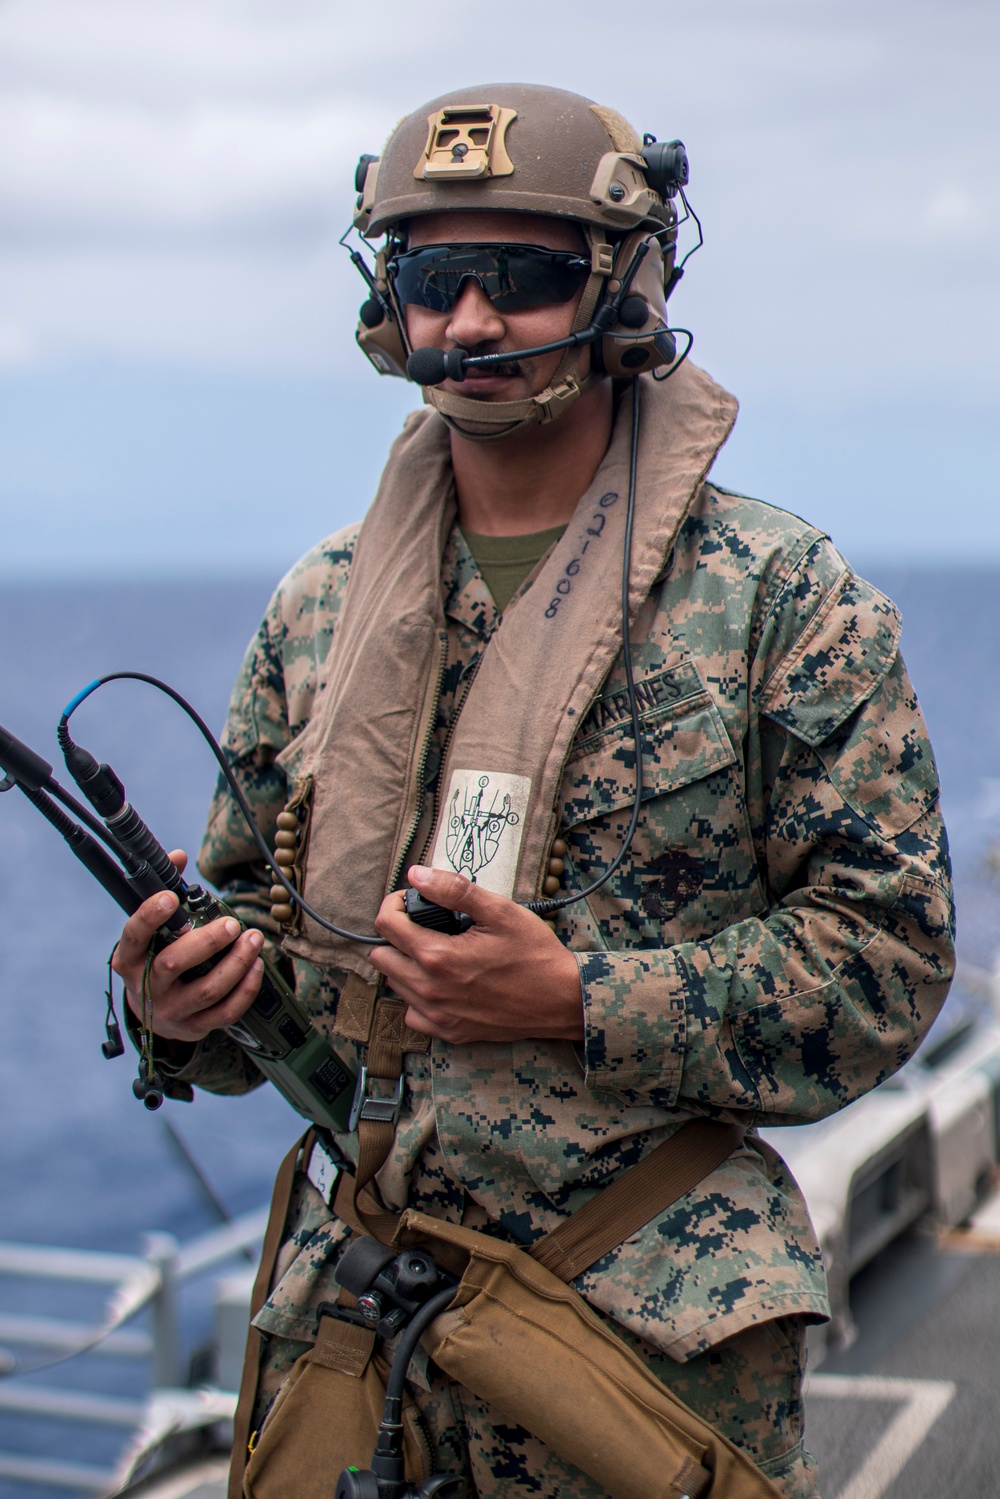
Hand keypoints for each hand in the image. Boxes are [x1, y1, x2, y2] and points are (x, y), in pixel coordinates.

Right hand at [111, 851, 264, 1042]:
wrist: (152, 1013)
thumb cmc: (154, 959)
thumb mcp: (150, 931)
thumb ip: (165, 890)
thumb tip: (178, 856)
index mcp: (130, 958)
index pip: (134, 935)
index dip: (150, 916)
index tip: (171, 897)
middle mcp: (147, 986)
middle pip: (173, 964)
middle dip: (207, 942)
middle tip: (232, 924)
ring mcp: (172, 1010)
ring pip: (206, 990)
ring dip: (236, 963)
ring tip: (254, 939)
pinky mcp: (195, 1026)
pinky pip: (225, 1012)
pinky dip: (246, 989)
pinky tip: (257, 966)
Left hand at [370, 865, 583, 1044]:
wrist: (562, 1001)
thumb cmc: (534, 954)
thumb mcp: (499, 911)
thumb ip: (453, 890)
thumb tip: (417, 875)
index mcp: (437, 956)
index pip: (386, 925)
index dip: (395, 904)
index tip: (414, 900)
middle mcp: (429, 990)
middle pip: (381, 957)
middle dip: (397, 935)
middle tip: (425, 925)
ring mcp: (437, 1016)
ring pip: (394, 985)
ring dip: (405, 964)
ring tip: (437, 951)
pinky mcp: (448, 1032)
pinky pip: (411, 1013)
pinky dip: (418, 996)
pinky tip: (441, 982)